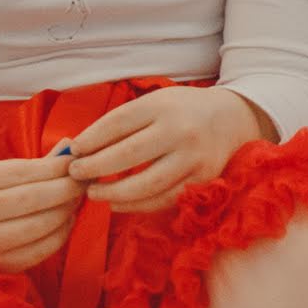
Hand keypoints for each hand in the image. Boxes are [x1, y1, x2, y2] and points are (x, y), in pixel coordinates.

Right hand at [0, 153, 83, 270]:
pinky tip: (66, 220)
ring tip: (76, 200)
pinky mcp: (1, 264)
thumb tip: (71, 147)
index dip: (59, 167)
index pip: (28, 172)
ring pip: (44, 224)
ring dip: (68, 210)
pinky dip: (62, 233)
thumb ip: (36, 163)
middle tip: (85, 181)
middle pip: (38, 198)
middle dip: (69, 188)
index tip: (77, 163)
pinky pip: (44, 249)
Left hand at [64, 86, 270, 212]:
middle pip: (128, 154)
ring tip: (94, 194)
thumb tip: (82, 147)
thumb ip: (123, 122)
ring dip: (114, 192)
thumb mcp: (156, 102)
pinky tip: (118, 203)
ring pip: (146, 184)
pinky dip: (137, 205)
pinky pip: (164, 199)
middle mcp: (180, 131)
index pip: (118, 123)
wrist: (234, 119)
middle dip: (96, 168)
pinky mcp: (202, 180)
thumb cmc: (184, 110)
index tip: (74, 151)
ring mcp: (193, 158)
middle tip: (76, 175)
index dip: (91, 139)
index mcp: (163, 105)